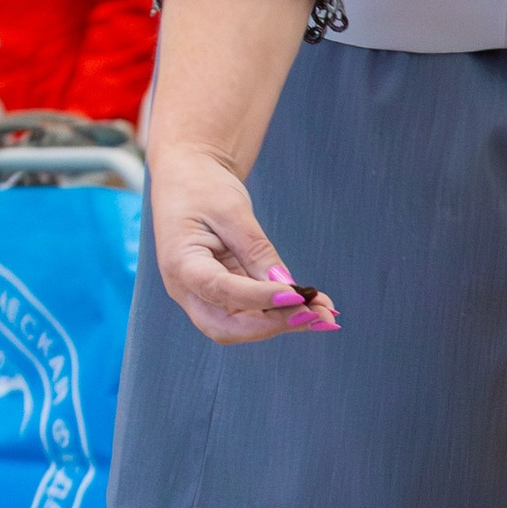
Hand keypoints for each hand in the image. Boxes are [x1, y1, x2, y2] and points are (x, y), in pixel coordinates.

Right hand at [149, 139, 337, 342]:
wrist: (187, 180)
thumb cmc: (203, 188)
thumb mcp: (232, 210)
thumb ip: (257, 250)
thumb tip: (288, 287)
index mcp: (180, 263)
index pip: (220, 290)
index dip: (260, 298)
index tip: (298, 295)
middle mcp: (186, 289)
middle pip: (225, 328)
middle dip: (272, 325)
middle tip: (315, 316)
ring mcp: (201, 296)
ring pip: (240, 327)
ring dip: (283, 323)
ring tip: (326, 315)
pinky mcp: (221, 296)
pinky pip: (249, 314)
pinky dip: (280, 314)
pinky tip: (314, 308)